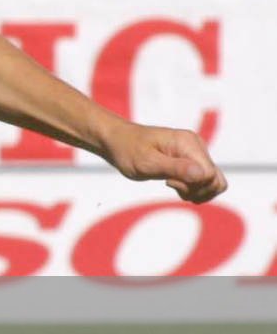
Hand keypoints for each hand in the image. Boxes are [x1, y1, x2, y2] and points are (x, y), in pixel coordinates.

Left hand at [102, 123, 227, 203]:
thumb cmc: (128, 150)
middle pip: (215, 181)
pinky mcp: (191, 161)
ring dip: (194, 191)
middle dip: (195, 190)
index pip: (210, 175)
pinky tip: (173, 184)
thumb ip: (175, 168)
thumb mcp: (147, 162)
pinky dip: (192, 188)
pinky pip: (204, 181)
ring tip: (171, 184)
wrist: (117, 142)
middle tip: (169, 184)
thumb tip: (203, 175)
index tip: (169, 181)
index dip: (193, 186)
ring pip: (212, 182)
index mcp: (188, 143)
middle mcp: (197, 146)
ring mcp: (195, 153)